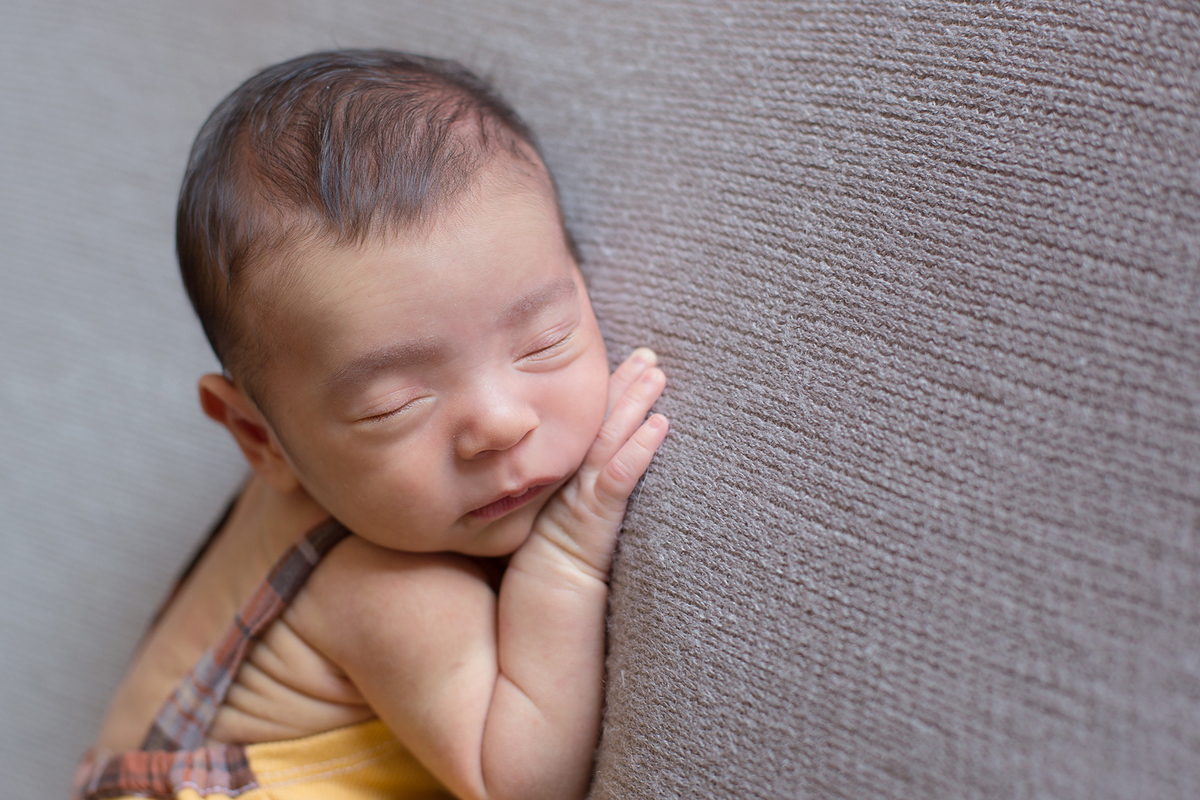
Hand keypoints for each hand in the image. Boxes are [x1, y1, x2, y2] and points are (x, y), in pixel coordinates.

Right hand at [531, 347, 668, 579]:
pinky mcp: (595, 515)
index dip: (607, 390)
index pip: (586, 422)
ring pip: (610, 438)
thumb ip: (568, 485)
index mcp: (562, 471)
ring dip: (634, 403)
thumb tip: (585, 461)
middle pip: (599, 419)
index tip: (627, 361)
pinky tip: (659, 425)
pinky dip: (640, 449)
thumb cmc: (551, 560)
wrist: (542, 598)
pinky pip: (619, 476)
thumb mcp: (556, 514)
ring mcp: (581, 492)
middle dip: (624, 383)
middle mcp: (569, 474)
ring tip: (657, 374)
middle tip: (647, 354)